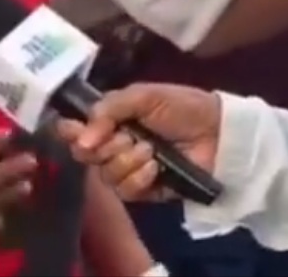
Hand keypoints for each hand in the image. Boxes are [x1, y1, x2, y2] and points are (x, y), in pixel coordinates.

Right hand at [57, 84, 220, 201]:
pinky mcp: (144, 191)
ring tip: (150, 150)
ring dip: (127, 161)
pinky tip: (155, 167)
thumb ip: (107, 109)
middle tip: (124, 137)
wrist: (218, 133)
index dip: (70, 132)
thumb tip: (79, 139)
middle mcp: (113, 145)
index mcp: (110, 120)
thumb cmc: (181, 108)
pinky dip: (138, 177)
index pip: (76, 130)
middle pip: (85, 155)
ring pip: (105, 174)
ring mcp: (128, 169)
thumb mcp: (142, 96)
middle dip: (103, 146)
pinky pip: (126, 191)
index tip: (72, 131)